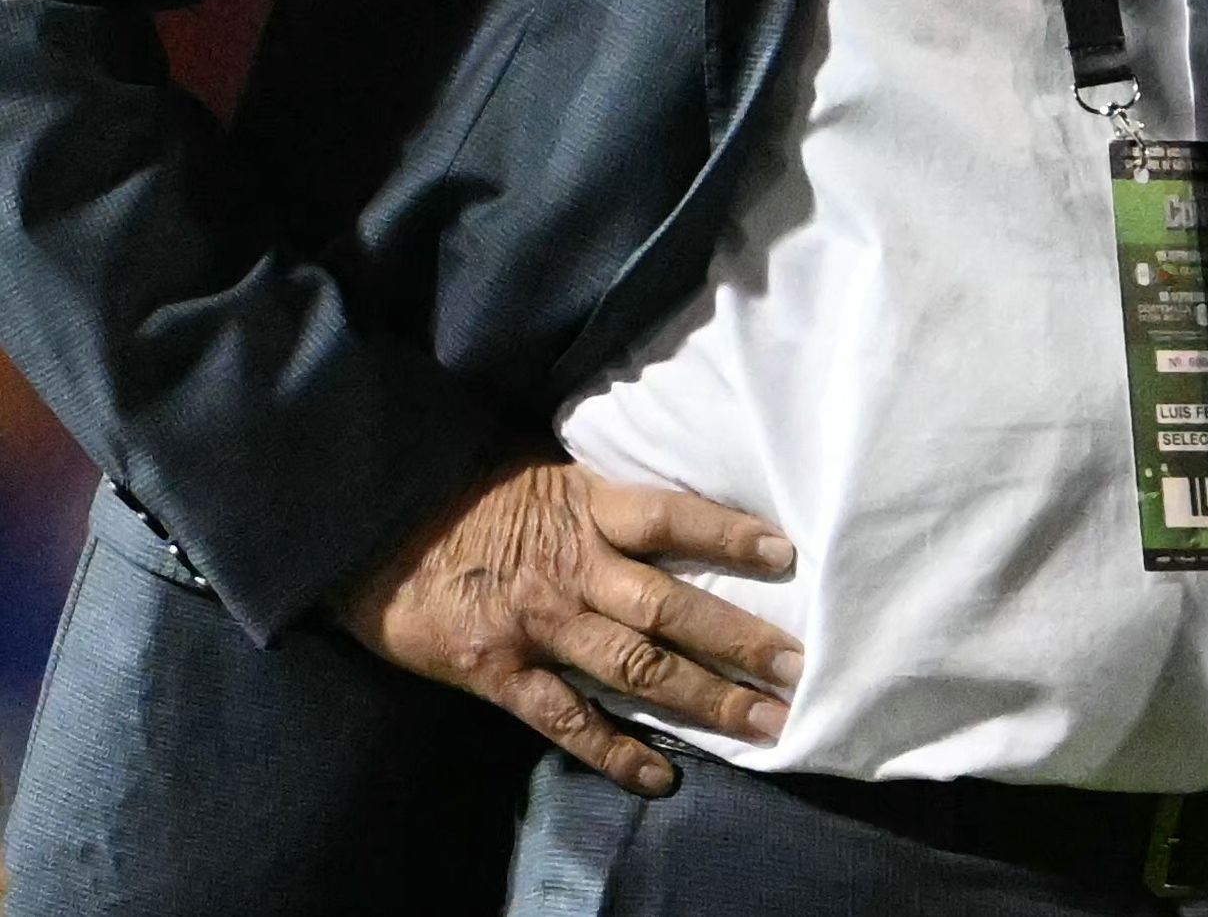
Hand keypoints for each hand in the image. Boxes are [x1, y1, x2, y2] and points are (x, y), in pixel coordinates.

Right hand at [331, 454, 803, 797]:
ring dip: (704, 698)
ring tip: (764, 722)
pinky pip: (567, 720)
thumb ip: (602, 499)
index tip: (787, 555)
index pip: (674, 516)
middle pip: (670, 605)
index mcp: (585, 508)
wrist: (366, 527)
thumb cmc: (462, 496)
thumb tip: (672, 509)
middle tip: (799, 666)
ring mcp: (537, 624)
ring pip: (635, 667)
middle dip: (739, 639)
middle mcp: (572, 568)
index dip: (730, 533)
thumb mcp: (540, 474)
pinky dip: (616, 752)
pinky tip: (662, 776)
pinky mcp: (498, 673)